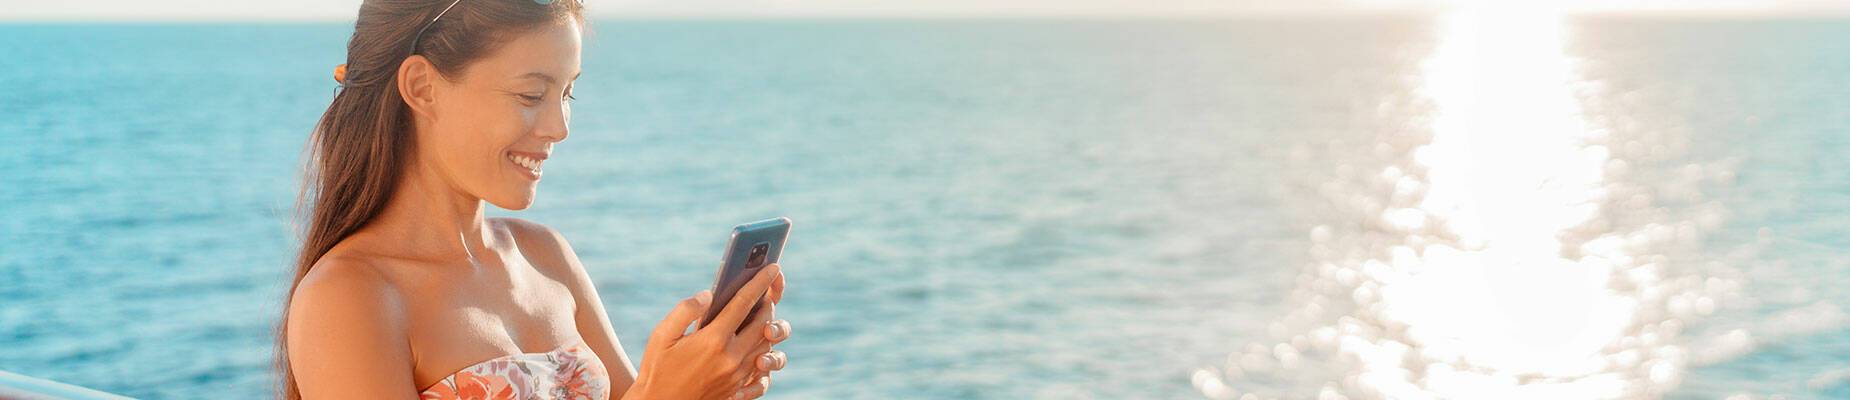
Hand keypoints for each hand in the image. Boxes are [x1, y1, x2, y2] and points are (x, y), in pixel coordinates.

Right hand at [626, 264, 788, 399]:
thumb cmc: (658, 368)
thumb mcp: (662, 335)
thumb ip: (685, 310)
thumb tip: (709, 295)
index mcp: (713, 340)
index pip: (744, 303)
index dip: (761, 282)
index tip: (773, 266)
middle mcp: (731, 357)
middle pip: (762, 322)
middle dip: (766, 303)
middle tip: (763, 291)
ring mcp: (738, 373)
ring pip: (765, 342)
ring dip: (766, 325)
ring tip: (758, 312)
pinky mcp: (739, 385)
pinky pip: (760, 361)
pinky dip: (761, 345)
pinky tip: (752, 338)